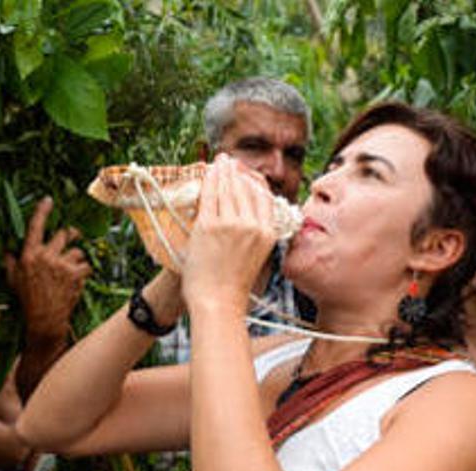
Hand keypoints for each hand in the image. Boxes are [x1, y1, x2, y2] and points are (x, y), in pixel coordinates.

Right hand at [6, 197, 91, 346]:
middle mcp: (46, 256)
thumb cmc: (27, 300)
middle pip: (65, 234)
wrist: (44, 319)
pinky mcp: (76, 274)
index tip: (48, 200)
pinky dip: (84, 271)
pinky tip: (76, 280)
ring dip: (77, 258)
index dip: (42, 211)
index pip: (35, 227)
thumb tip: (6, 248)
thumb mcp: (12, 279)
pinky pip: (86, 265)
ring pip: (78, 251)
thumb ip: (10, 261)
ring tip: (70, 271)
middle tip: (73, 235)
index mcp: (29, 255)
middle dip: (72, 234)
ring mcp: (62, 265)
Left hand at [182, 156, 276, 312]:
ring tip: (219, 161)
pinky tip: (207, 172)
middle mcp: (253, 225)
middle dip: (236, 171)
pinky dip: (209, 180)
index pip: (264, 196)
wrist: (218, 303)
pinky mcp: (209, 226)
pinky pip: (210, 195)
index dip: (254, 180)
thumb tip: (249, 212)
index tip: (244, 173)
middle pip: (246, 187)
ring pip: (228, 188)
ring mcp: (231, 224)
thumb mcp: (256, 255)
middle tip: (228, 161)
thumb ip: (256, 233)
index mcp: (268, 233)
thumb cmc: (233, 285)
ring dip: (223, 171)